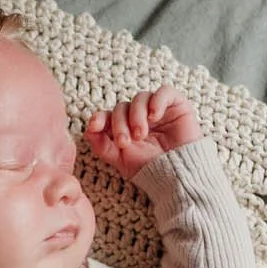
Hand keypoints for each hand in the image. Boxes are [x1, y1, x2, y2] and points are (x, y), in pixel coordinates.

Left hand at [85, 87, 200, 177]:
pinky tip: (154, 117)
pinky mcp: (176, 105)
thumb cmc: (151, 168)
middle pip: (122, 106)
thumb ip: (102, 146)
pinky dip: (156, 101)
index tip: (95, 126)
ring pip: (140, 98)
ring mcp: (157, 110)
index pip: (108, 115)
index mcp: (125, 127)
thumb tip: (88, 130)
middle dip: (119, 123)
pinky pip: (164, 92)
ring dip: (136, 115)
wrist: (179, 175)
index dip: (99, 117)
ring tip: (141, 134)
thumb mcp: (121, 160)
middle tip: (126, 142)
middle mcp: (139, 116)